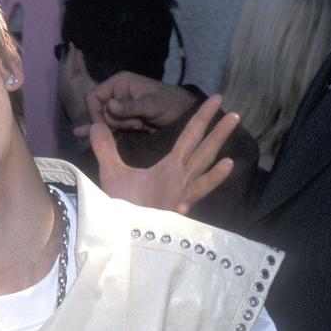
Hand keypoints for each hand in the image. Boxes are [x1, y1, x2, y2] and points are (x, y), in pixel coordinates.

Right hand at [75, 72, 196, 135]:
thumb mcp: (152, 105)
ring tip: (139, 125)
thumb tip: (109, 105)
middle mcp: (116, 93)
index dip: (95, 112)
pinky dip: (100, 131)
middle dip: (113, 121)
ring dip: (120, 127)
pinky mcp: (123, 120)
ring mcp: (119, 107)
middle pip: (98, 111)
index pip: (94, 97)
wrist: (184, 116)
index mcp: (120, 82)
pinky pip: (107, 126)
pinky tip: (79, 134)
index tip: (104, 125)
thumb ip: (131, 106)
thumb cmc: (170, 104)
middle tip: (136, 123)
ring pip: (104, 121)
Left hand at [89, 93, 237, 213]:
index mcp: (171, 167)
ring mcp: (180, 195)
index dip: (202, 118)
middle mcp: (181, 179)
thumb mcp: (113, 172)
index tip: (215, 98)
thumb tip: (96, 124)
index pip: (190, 136)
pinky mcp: (173, 212)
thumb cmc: (123, 205)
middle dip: (218, 134)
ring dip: (215, 169)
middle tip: (234, 114)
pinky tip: (198, 195)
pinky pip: (188, 200)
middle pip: (203, 151)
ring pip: (201, 176)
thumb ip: (106, 148)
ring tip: (230, 159)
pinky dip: (195, 196)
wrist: (120, 232)